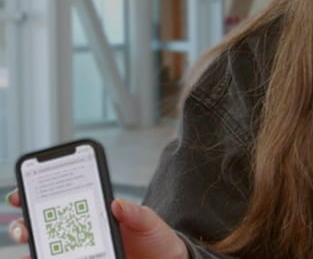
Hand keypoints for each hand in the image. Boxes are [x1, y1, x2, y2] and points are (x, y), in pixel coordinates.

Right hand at [7, 189, 188, 258]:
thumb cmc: (157, 238)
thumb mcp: (149, 222)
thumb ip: (136, 213)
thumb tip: (116, 204)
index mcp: (100, 215)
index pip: (69, 203)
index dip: (45, 196)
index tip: (24, 193)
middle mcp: (89, 234)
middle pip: (52, 227)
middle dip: (30, 222)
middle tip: (22, 222)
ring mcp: (87, 253)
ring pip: (52, 249)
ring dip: (35, 247)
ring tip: (29, 246)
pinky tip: (39, 258)